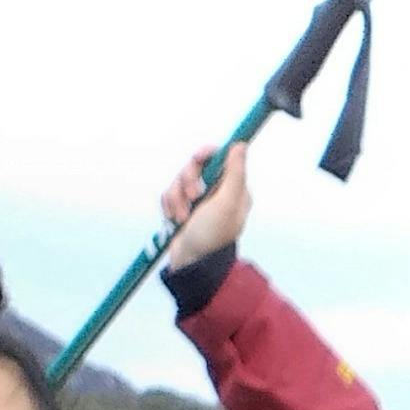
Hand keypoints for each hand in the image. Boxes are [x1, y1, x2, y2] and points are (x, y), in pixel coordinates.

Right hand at [161, 142, 252, 270]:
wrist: (191, 263)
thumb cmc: (212, 236)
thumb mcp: (227, 203)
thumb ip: (235, 173)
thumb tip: (241, 145)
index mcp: (233, 189)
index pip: (220, 158)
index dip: (207, 154)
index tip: (198, 158)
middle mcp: (217, 192)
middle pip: (196, 166)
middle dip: (188, 180)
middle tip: (193, 196)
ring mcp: (199, 201)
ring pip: (179, 180)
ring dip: (177, 197)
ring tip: (182, 217)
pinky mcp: (182, 208)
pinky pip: (169, 194)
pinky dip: (169, 205)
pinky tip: (174, 220)